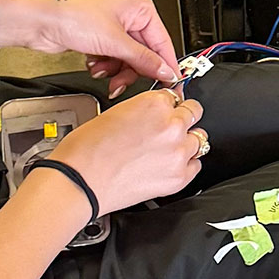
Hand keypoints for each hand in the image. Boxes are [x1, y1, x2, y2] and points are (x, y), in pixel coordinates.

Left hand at [0, 0, 179, 95]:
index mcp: (139, 4)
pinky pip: (112, 58)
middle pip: (143, 52)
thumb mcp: (114, 41)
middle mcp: (127, 12)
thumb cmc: (69, 12)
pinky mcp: (98, 36)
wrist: (36, 19)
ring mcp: (112, 24)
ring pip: (127, 58)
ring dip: (115, 69)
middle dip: (131, 69)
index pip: (161, 40)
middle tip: (124, 82)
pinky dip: (105, 65)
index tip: (172, 83)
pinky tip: (94, 65)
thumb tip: (165, 70)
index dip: (165, 64)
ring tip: (103, 72)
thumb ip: (143, 60)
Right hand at [54, 90, 206, 213]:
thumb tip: (154, 113)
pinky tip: (171, 164)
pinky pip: (196, 164)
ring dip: (186, 141)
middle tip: (168, 127)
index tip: (166, 109)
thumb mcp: (114, 113)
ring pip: (199, 139)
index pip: (174, 95)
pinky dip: (187, 164)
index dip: (168, 104)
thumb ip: (143, 110)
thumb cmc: (86, 151)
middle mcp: (171, 126)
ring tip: (168, 148)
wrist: (79, 182)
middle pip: (194, 113)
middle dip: (181, 118)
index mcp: (154, 104)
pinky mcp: (178, 178)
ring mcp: (178, 153)